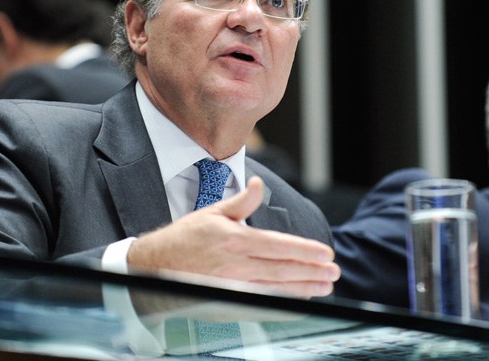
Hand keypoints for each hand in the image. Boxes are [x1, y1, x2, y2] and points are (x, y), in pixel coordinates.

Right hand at [127, 177, 339, 297]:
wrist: (154, 267)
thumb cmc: (184, 238)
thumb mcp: (212, 212)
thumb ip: (241, 202)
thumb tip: (259, 185)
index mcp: (235, 240)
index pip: (278, 246)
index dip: (305, 250)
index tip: (325, 253)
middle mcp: (236, 265)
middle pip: (282, 269)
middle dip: (312, 271)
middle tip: (334, 272)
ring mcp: (233, 285)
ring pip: (276, 288)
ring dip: (304, 288)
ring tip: (325, 287)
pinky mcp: (229, 300)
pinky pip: (262, 302)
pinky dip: (283, 303)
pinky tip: (299, 302)